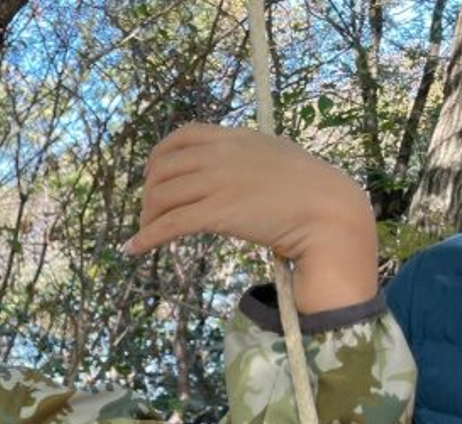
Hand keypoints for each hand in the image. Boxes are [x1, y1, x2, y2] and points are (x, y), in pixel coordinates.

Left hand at [124, 124, 376, 312]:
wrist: (328, 210)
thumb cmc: (307, 188)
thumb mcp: (273, 155)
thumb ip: (244, 155)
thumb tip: (224, 167)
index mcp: (234, 138)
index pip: (181, 136)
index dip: (158, 158)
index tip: (152, 177)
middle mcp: (221, 155)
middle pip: (162, 170)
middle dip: (149, 194)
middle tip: (150, 215)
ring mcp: (217, 183)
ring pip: (161, 198)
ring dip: (146, 218)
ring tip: (145, 234)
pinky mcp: (217, 213)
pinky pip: (168, 224)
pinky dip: (145, 237)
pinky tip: (133, 249)